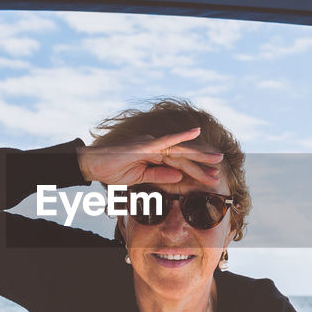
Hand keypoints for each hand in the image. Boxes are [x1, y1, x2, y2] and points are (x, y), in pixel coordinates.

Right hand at [77, 127, 223, 186]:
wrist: (91, 164)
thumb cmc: (111, 170)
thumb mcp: (139, 179)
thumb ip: (158, 176)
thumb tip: (178, 177)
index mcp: (154, 155)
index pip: (179, 164)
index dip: (195, 171)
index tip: (211, 179)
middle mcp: (155, 146)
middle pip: (183, 157)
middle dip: (203, 164)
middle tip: (220, 170)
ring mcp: (151, 144)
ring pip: (179, 152)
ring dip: (199, 157)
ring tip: (217, 160)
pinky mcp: (145, 145)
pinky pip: (166, 140)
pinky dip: (181, 136)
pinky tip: (195, 132)